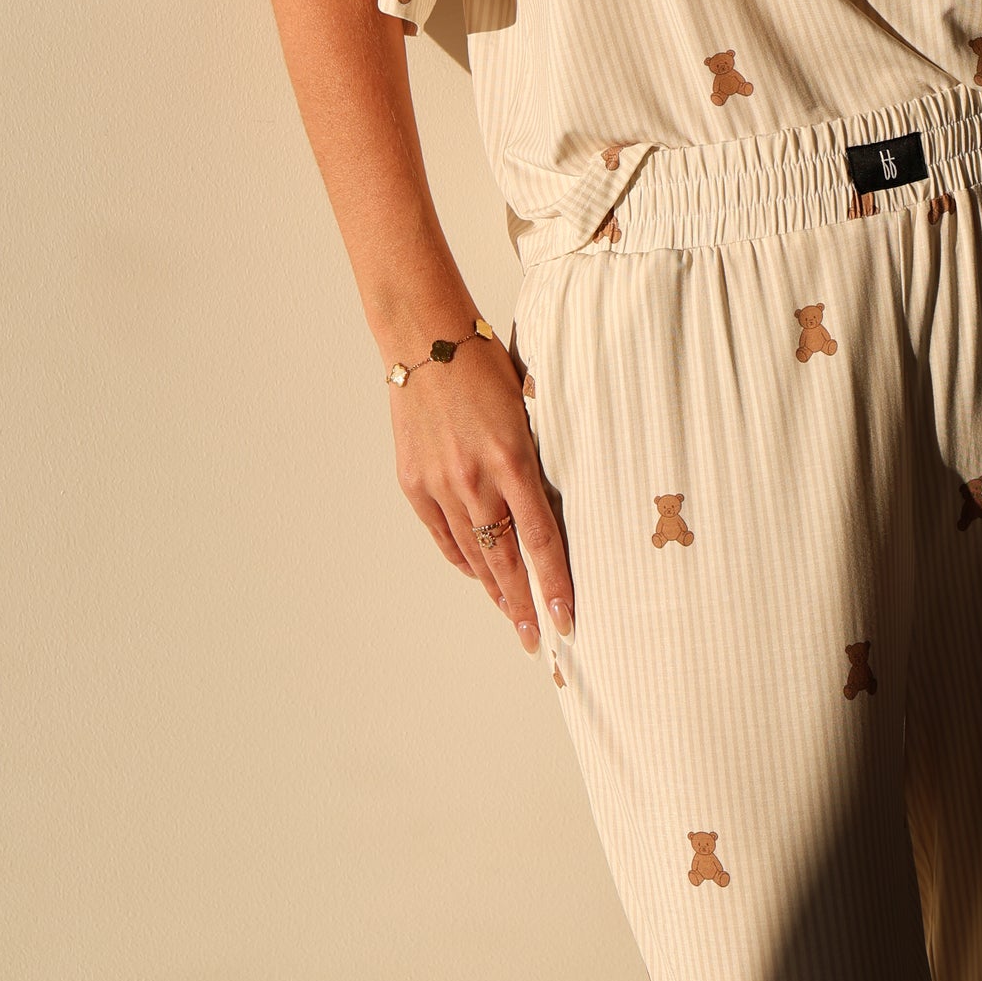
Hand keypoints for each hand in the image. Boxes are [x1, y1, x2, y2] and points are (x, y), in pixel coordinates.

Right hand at [390, 335, 573, 654]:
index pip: (541, 539)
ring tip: (512, 615)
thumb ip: (539, 457)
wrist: (426, 342)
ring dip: (494, 589)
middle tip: (539, 638)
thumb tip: (560, 498)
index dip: (556, 584)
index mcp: (512, 459)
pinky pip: (442, 536)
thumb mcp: (529, 408)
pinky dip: (462, 559)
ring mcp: (440, 485)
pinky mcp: (414, 483)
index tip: (568, 617)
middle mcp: (475, 479)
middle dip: (524, 605)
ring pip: (472, 555)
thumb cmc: (486, 365)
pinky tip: (477, 574)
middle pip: (505, 560)